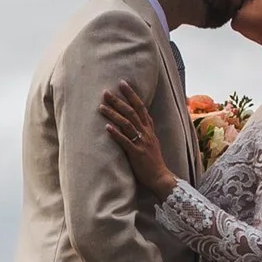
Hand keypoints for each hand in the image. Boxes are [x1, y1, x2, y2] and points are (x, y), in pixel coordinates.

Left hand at [100, 79, 177, 199]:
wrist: (160, 177)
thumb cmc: (153, 162)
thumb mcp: (151, 143)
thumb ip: (144, 132)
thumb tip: (136, 123)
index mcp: (149, 129)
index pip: (140, 107)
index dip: (131, 94)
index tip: (123, 83)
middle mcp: (146, 133)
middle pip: (131, 112)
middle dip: (118, 100)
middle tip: (106, 92)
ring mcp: (141, 142)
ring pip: (127, 123)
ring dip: (113, 114)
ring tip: (101, 107)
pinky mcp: (136, 153)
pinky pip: (125, 141)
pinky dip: (116, 134)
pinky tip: (107, 127)